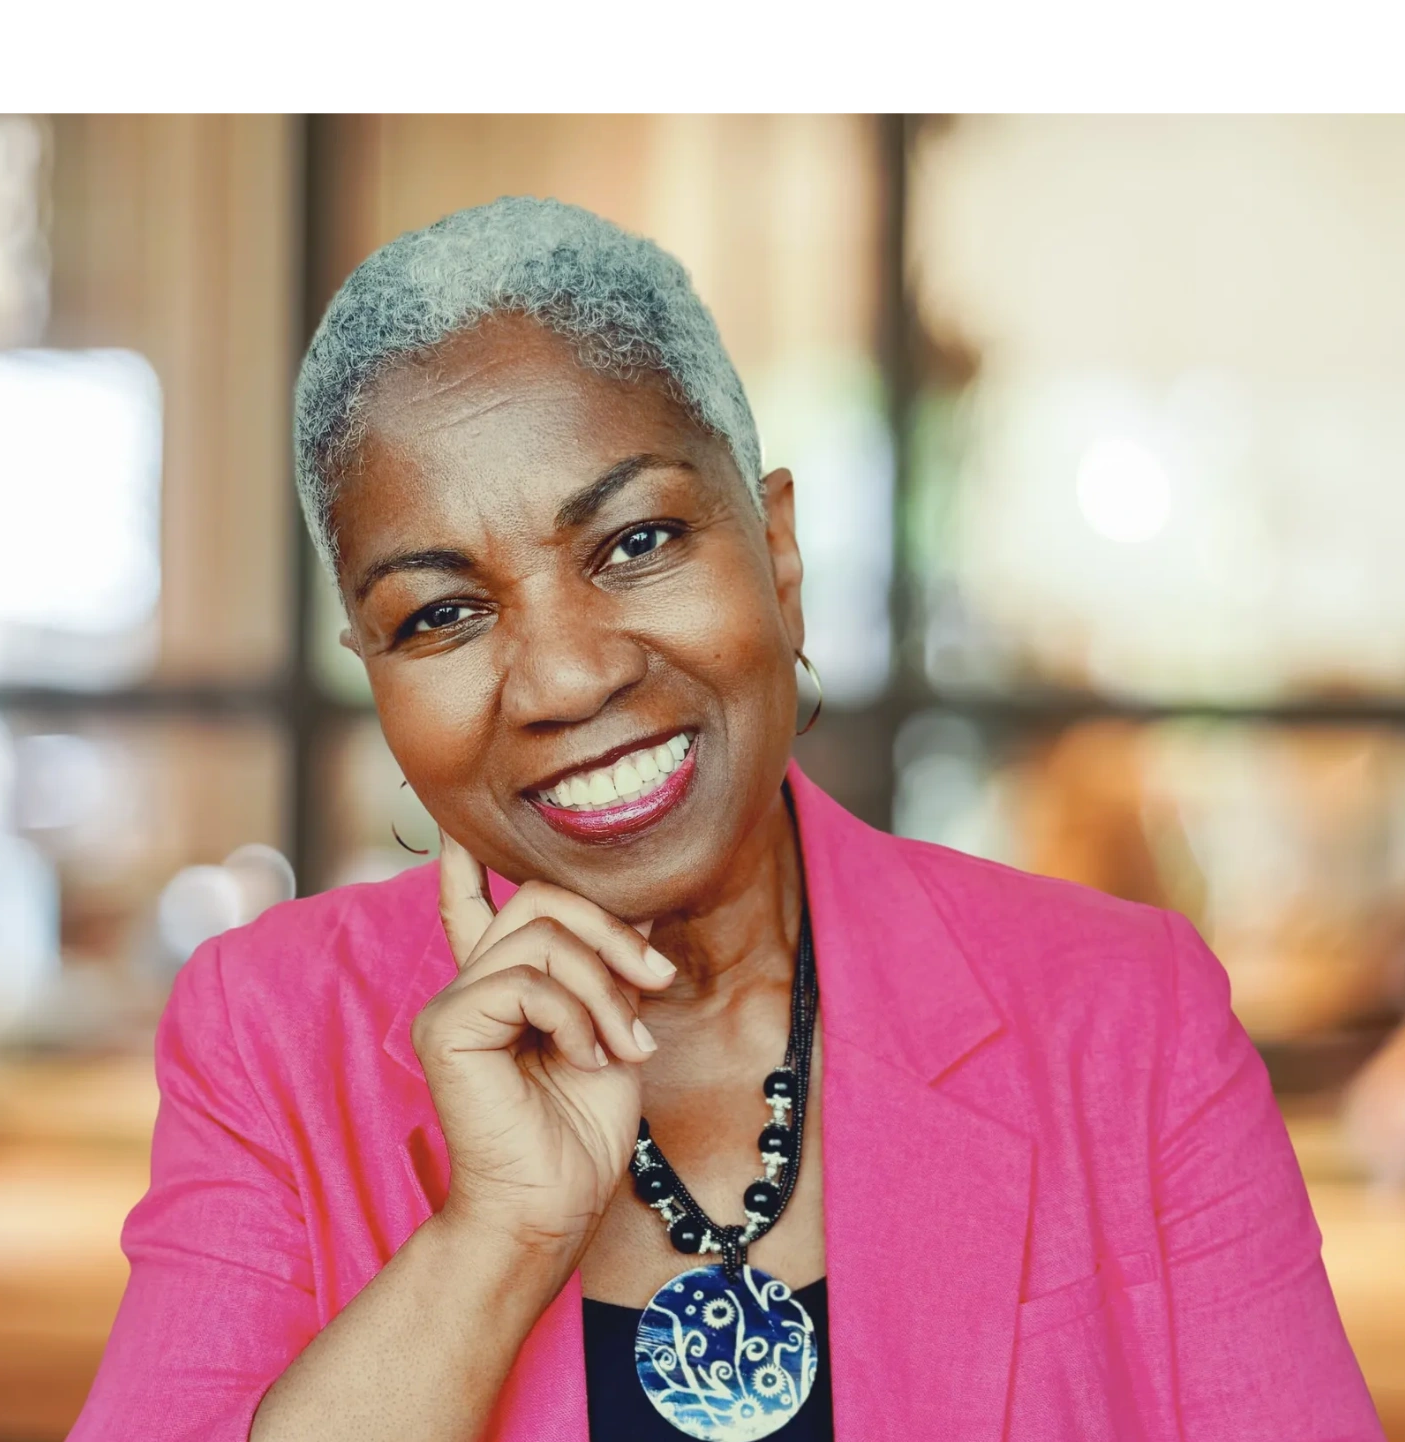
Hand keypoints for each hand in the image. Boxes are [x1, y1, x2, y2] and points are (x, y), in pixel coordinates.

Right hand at [411, 832, 675, 1262]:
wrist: (552, 1209)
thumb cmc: (580, 1132)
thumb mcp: (614, 1030)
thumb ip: (612, 970)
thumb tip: (638, 908)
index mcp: (502, 986)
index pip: (473, 906)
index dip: (467, 863)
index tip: (458, 826)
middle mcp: (471, 984)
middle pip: (539, 900)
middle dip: (611, 931)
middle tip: (655, 977)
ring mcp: (453, 1003)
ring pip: (541, 934)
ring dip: (604, 987)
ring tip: (623, 1045)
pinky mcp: (447, 1025)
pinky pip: (527, 980)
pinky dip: (576, 1015)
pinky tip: (586, 1059)